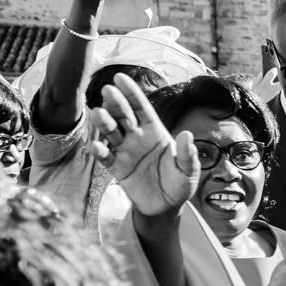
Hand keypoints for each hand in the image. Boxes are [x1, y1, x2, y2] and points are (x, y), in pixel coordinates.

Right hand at [91, 74, 197, 216]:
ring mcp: (125, 151)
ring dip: (104, 123)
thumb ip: (187, 154)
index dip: (131, 93)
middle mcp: (137, 137)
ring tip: (99, 113)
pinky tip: (97, 146)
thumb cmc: (179, 184)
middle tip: (107, 91)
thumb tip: (188, 135)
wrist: (166, 207)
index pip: (141, 108)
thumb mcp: (188, 170)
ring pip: (112, 132)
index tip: (120, 77)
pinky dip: (100, 151)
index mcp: (155, 132)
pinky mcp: (117, 168)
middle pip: (123, 116)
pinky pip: (106, 157)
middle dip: (115, 103)